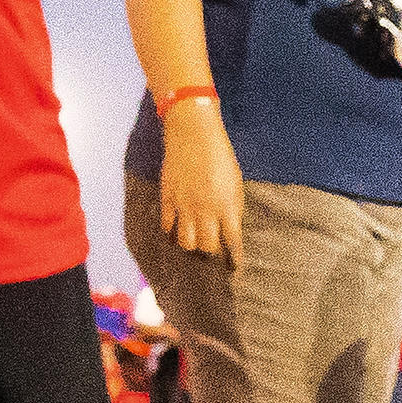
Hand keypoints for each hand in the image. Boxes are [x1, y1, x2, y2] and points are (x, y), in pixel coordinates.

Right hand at [158, 103, 246, 269]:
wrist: (193, 134)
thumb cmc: (219, 155)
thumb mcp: (235, 182)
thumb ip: (232, 207)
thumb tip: (230, 229)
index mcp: (227, 206)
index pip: (232, 242)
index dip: (234, 259)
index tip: (234, 268)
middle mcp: (205, 210)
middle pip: (207, 248)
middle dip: (211, 256)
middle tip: (212, 257)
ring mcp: (184, 206)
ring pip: (185, 243)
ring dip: (191, 247)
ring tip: (194, 246)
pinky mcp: (168, 199)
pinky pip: (167, 227)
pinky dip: (171, 234)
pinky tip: (175, 234)